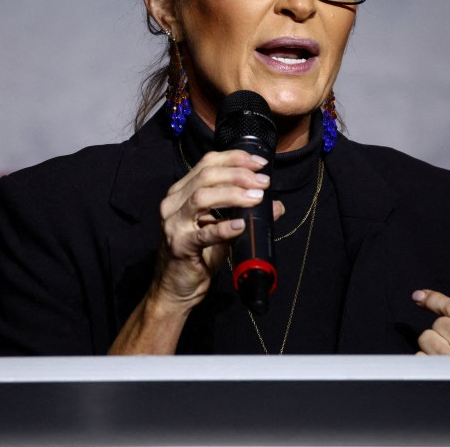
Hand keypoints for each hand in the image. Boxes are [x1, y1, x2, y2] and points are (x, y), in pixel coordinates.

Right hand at [152, 148, 282, 309]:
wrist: (174, 290)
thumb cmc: (196, 257)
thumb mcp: (221, 231)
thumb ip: (243, 214)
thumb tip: (276, 205)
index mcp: (181, 193)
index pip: (207, 163)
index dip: (235, 159)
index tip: (259, 164)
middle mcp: (173, 204)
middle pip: (206, 176)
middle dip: (239, 175)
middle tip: (263, 183)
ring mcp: (173, 224)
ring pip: (202, 197)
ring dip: (233, 194)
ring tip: (256, 198)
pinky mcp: (179, 246)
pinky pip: (203, 234)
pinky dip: (224, 227)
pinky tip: (240, 226)